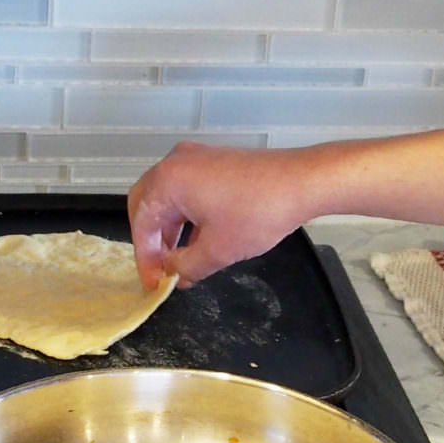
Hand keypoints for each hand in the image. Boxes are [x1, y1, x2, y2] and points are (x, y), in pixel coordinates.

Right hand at [127, 142, 304, 288]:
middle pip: (146, 205)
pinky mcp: (213, 161)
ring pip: (167, 198)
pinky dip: (186, 215)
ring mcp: (195, 158)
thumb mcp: (216, 251)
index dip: (145, 259)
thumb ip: (185, 267)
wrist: (302, 182)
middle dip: (151, 240)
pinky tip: (197, 240)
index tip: (154, 283)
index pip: (141, 224)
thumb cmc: (258, 213)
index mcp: (167, 181)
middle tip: (160, 269)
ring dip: (169, 229)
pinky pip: (186, 190)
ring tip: (179, 259)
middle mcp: (174, 163)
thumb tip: (174, 274)